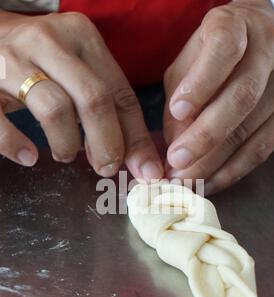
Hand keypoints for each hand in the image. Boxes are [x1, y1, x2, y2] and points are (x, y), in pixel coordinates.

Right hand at [0, 11, 162, 180]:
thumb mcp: (79, 70)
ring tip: (66, 154)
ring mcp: (13, 58)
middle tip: (106, 168)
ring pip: (56, 110)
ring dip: (67, 144)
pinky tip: (28, 156)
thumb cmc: (41, 60)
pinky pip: (1, 122)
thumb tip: (139, 158)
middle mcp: (50, 42)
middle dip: (107, 144)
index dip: (136, 137)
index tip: (145, 169)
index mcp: (81, 37)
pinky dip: (16, 145)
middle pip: (94, 100)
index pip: (120, 94)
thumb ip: (108, 106)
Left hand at [164, 0, 273, 193]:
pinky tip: (209, 184)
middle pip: (241, 98)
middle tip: (176, 163)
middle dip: (205, 136)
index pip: (224, 49)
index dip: (201, 82)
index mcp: (237, 26)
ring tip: (186, 181)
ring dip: (214, 163)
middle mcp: (269, 50)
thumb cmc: (218, 54)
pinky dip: (233, 172)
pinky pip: (262, 149)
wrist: (268, 41)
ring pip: (251, 131)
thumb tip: (174, 143)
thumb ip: (179, 94)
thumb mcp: (192, 59)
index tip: (178, 111)